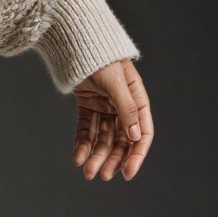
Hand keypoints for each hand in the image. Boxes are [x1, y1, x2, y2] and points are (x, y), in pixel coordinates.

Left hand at [71, 58, 151, 181]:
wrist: (76, 41)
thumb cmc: (101, 57)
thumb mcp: (117, 83)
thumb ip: (126, 109)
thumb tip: (135, 136)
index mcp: (137, 100)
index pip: (141, 134)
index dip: (135, 155)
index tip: (127, 174)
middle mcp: (122, 106)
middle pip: (120, 140)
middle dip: (111, 158)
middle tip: (101, 175)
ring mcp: (104, 106)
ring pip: (102, 137)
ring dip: (95, 155)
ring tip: (87, 171)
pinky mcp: (87, 104)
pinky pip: (85, 128)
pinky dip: (82, 143)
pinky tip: (77, 158)